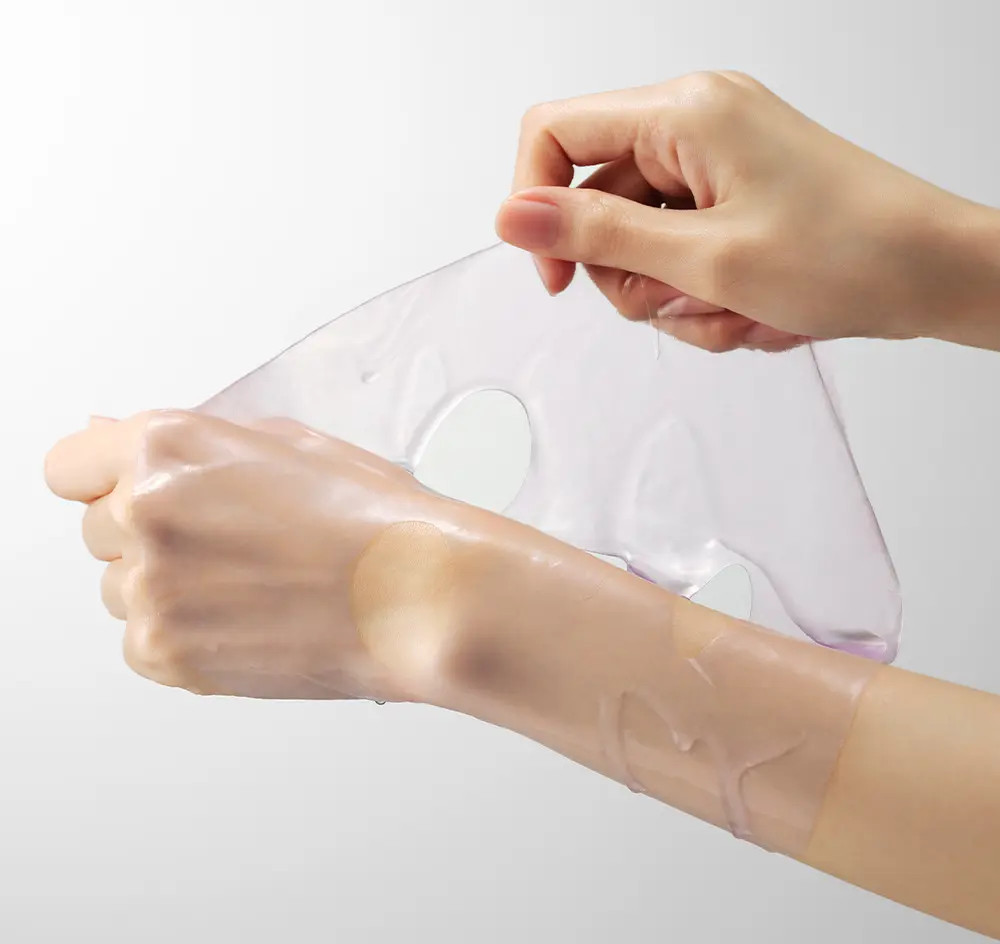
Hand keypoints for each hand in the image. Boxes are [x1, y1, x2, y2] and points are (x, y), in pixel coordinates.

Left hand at [44, 411, 462, 701]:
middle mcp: (144, 513)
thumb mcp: (284, 444)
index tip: (127, 495)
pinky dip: (183, 636)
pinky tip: (248, 619)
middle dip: (148, 534)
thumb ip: (187, 443)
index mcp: (168, 448)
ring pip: (119, 589)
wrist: (420, 596)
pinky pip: (141, 641)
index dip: (103, 480)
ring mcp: (150, 588)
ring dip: (167, 587)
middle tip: (229, 543)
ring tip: (250, 585)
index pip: (68, 467)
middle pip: (97, 530)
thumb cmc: (373, 519)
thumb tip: (110, 442)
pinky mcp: (166, 653)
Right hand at [496, 72, 997, 351]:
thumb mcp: (702, 259)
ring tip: (734, 310)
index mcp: (684, 112)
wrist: (934, 274)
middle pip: (598, 205)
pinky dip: (703, 297)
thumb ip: (597, 236)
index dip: (537, 208)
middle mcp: (696, 126)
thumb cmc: (847, 253)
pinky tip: (752, 310)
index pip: (555, 133)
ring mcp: (718, 165)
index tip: (558, 279)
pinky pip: (680, 257)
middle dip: (631, 275)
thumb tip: (511, 217)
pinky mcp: (735, 200)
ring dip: (673, 298)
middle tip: (685, 298)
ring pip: (639, 244)